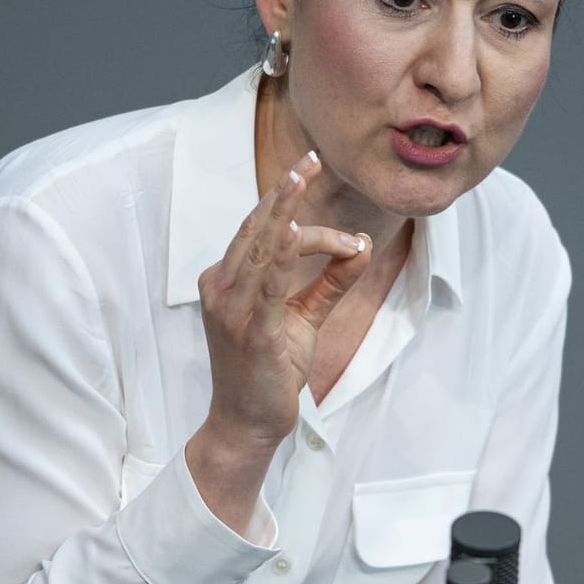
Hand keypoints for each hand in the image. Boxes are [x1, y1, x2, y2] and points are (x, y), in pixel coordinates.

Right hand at [187, 152, 368, 527]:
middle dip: (285, 193)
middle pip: (258, 230)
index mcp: (226, 279)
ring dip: (290, 215)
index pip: (258, 229)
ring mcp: (231, 309)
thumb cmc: (270, 370)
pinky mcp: (251, 332)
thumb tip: (362, 247)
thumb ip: (331, 282)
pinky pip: (268, 285)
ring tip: (305, 178)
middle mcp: (220, 287)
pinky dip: (281, 255)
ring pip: (263, 249)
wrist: (248, 422)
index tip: (309, 169)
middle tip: (310, 160)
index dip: (282, 198)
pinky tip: (297, 231)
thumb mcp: (304, 317)